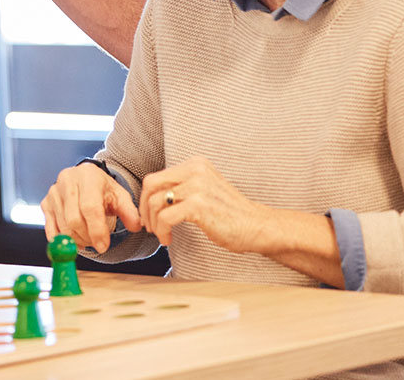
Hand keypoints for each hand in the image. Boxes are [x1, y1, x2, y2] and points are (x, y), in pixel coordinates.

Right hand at [41, 162, 141, 252]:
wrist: (85, 179)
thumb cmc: (103, 189)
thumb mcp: (120, 196)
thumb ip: (130, 212)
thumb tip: (136, 226)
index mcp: (88, 176)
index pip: (90, 208)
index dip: (97, 230)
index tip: (103, 246)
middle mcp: (67, 180)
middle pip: (73, 219)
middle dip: (87, 237)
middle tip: (97, 243)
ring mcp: (53, 191)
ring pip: (62, 226)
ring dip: (77, 240)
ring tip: (88, 240)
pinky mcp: (45, 203)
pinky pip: (50, 229)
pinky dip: (62, 240)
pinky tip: (75, 240)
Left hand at [140, 156, 268, 251]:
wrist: (258, 227)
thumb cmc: (230, 214)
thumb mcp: (204, 190)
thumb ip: (182, 187)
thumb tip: (151, 196)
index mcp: (195, 164)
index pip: (157, 177)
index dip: (147, 198)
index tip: (150, 215)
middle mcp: (195, 170)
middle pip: (151, 185)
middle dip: (144, 207)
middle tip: (149, 226)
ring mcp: (197, 186)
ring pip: (155, 202)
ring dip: (153, 223)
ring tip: (161, 235)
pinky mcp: (198, 205)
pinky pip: (165, 217)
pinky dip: (162, 231)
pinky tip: (168, 239)